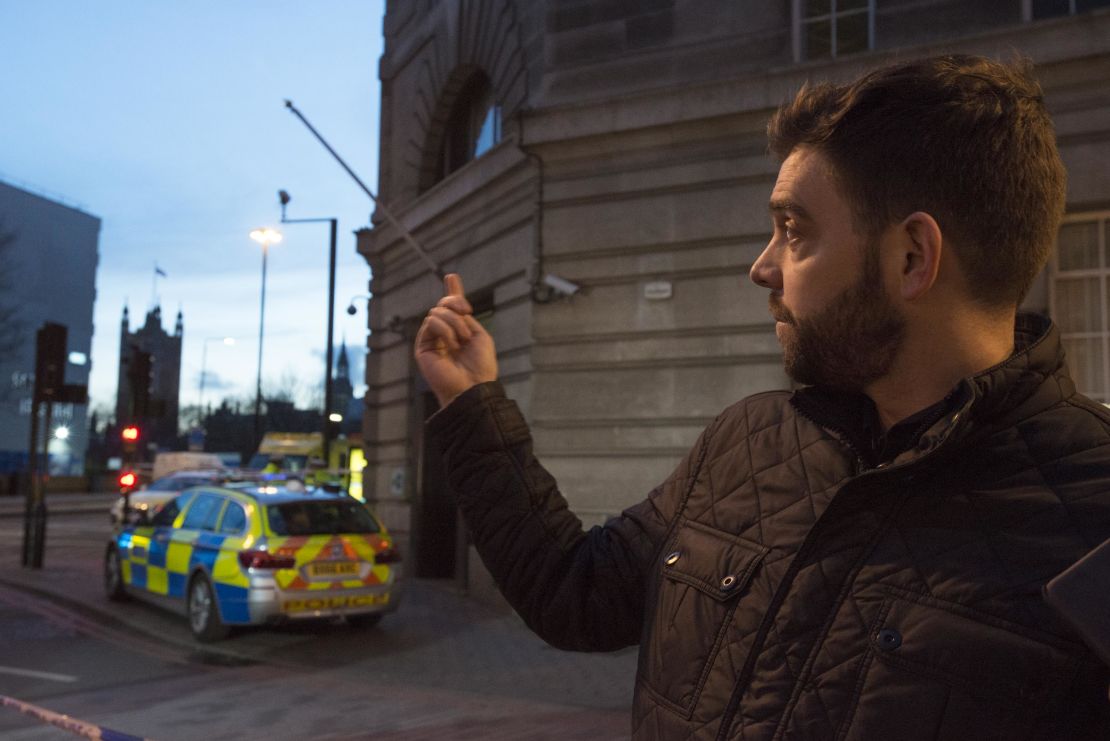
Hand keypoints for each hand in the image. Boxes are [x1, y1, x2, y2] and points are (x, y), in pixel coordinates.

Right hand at [414, 273, 497, 406]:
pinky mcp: (422, 346)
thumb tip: (453, 304)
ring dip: (454, 322)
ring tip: (463, 339)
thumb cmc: (481, 365)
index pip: (452, 309)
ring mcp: (432, 340)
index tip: (452, 277)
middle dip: (456, 302)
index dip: (453, 292)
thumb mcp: (480, 335)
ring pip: (437, 312)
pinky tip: (453, 344)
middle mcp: (443, 334)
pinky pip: (431, 322)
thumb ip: (465, 318)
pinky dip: (445, 329)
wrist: (473, 386)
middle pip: (443, 304)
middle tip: (467, 311)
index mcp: (459, 332)